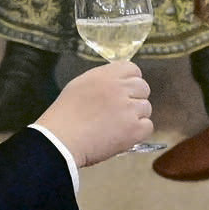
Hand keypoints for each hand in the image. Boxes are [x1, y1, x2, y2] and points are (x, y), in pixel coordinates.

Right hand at [35, 61, 153, 165]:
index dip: (130, 81)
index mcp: (106, 75)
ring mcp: (129, 109)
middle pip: (143, 88)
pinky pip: (147, 126)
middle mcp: (120, 88)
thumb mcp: (80, 85)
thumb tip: (117, 83)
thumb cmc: (64, 116)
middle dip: (135, 98)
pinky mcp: (135, 129)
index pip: (133, 69)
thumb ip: (102, 81)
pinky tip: (122, 136)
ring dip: (136, 116)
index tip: (123, 91)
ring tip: (116, 126)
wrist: (60, 140)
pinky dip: (138, 132)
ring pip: (146, 108)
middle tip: (119, 112)